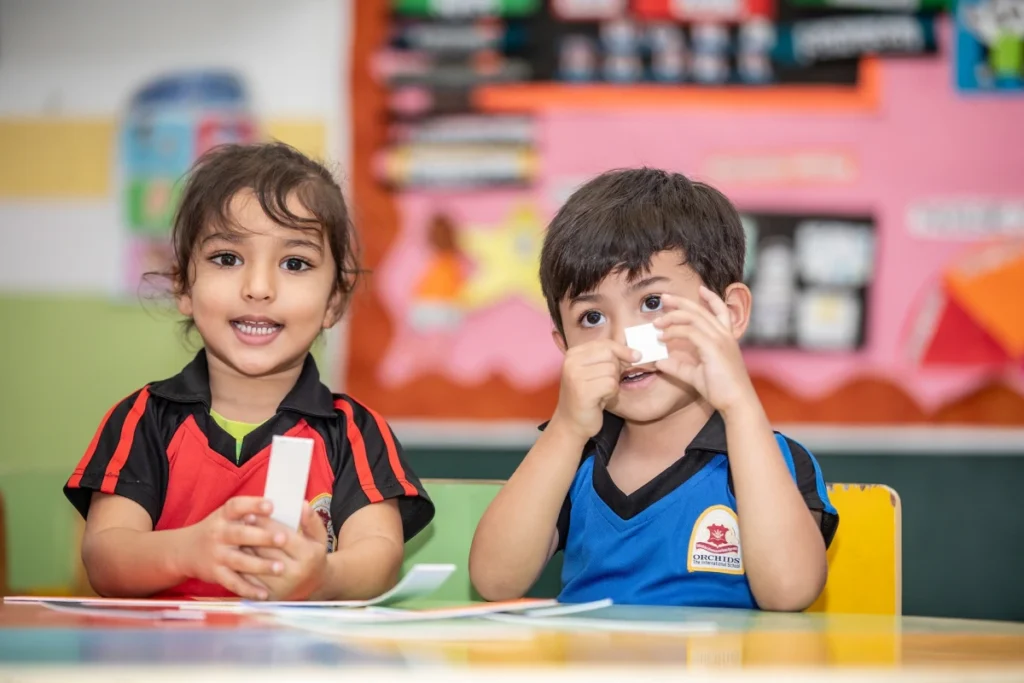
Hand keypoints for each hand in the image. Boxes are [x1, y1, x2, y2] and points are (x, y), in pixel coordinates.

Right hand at [180, 497, 286, 599]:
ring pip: (239, 561)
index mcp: (224, 516)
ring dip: (260, 565)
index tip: (271, 506)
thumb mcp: (227, 516)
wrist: (185, 550)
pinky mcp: (216, 573)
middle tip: (283, 539)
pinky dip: (248, 589)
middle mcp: (219, 534)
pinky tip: (264, 593)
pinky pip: (233, 583)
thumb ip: (249, 512)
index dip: (253, 505)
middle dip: (262, 537)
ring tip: (279, 568)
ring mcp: (217, 555)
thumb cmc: (218, 530)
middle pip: (240, 534)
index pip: (237, 506)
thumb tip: (280, 506)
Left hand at [242, 505, 328, 600]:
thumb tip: (302, 505)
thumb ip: (311, 520)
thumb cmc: (313, 556)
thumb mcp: (319, 537)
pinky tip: (237, 554)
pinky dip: (240, 566)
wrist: (314, 585)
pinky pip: (248, 579)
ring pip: (253, 565)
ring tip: (235, 537)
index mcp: (308, 556)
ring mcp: (281, 587)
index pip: (281, 536)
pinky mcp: (269, 596)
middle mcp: (294, 573)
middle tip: (238, 523)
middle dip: (250, 535)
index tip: (251, 513)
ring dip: (242, 550)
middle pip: (265, 551)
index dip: (265, 524)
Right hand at [552, 339, 639, 439]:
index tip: (636, 356)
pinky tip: (601, 399)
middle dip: (616, 369)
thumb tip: (636, 354)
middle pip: (610, 355)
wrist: (571, 423)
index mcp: (573, 354)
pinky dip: (611, 393)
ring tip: (601, 392)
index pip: (605, 344)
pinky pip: (611, 385)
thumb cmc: (587, 397)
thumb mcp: (595, 372)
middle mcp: (571, 362)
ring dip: (613, 384)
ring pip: (612, 371)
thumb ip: (610, 359)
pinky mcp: (582, 391)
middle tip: (606, 383)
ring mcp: (575, 376)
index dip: (622, 350)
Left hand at [652, 287, 755, 413]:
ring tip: (657, 323)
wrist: (736, 402)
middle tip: (664, 297)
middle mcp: (725, 335)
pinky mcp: (713, 348)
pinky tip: (662, 338)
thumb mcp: (695, 375)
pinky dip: (674, 332)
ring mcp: (720, 340)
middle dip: (681, 301)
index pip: (720, 310)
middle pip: (701, 310)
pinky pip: (690, 332)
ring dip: (672, 316)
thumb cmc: (721, 390)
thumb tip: (660, 361)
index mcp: (726, 338)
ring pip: (693, 317)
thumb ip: (679, 367)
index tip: (699, 289)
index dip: (711, 298)